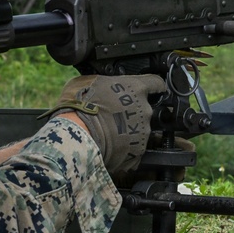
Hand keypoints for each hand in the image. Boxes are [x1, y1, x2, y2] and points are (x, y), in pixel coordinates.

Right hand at [46, 74, 166, 172]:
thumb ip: (105, 82)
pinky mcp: (138, 151)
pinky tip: (110, 146)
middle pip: (145, 109)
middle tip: (114, 115)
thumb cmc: (80, 105)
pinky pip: (134, 149)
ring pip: (140, 129)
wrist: (78, 134)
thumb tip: (102, 84)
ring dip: (128, 130)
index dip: (154, 86)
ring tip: (109, 132)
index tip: (153, 89)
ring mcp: (143, 132)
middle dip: (133, 112)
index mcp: (136, 88)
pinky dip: (125, 149)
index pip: (156, 82)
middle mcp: (144, 109)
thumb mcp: (89, 81)